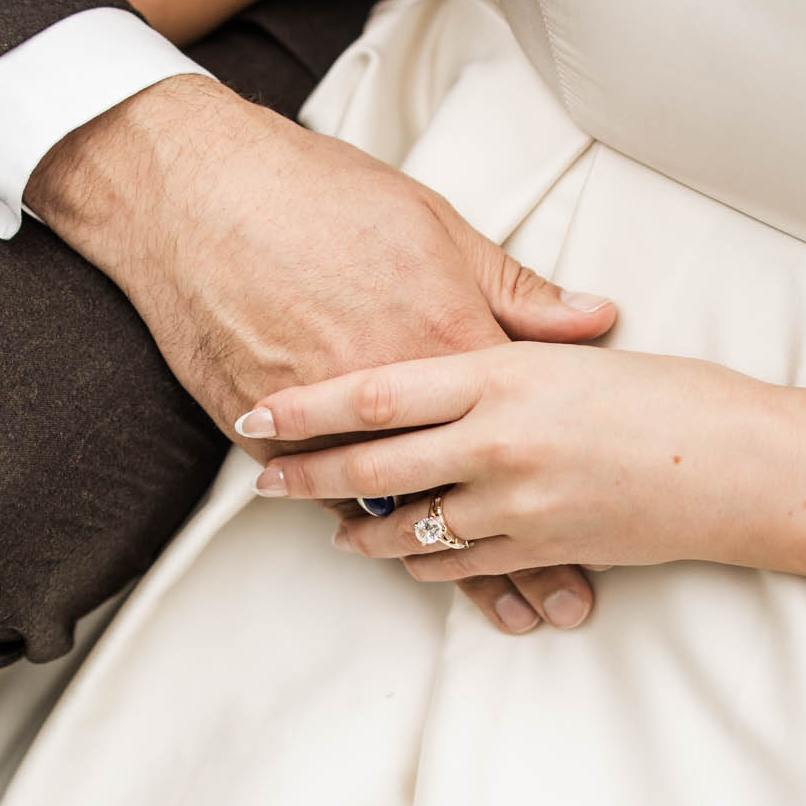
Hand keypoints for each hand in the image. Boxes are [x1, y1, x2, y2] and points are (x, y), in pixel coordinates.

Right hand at [26, 75, 617, 632]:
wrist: (197, 193)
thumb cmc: (320, 195)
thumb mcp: (437, 227)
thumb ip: (516, 291)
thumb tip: (597, 319)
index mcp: (449, 338)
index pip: (524, 428)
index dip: (568, 483)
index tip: (609, 526)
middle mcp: (397, 394)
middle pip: (474, 488)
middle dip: (527, 555)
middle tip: (566, 605)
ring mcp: (330, 420)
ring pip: (406, 513)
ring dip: (456, 566)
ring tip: (505, 612)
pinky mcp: (268, 429)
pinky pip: (330, 498)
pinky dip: (372, 535)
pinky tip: (403, 568)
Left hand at [243, 340, 764, 591]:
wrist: (738, 466)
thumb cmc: (665, 396)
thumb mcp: (573, 355)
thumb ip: (504, 346)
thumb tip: (449, 339)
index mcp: (500, 375)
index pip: (374, 393)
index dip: (308, 409)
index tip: (260, 415)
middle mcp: (495, 441)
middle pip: (372, 464)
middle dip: (307, 476)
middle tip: (263, 480)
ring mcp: (513, 504)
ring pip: (407, 524)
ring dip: (360, 529)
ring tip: (328, 526)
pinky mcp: (535, 550)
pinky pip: (454, 562)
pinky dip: (420, 560)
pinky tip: (401, 554)